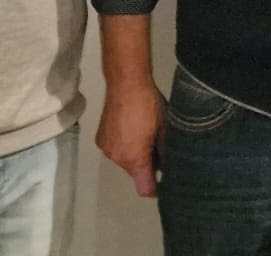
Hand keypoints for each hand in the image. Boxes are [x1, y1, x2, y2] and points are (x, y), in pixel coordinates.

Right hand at [96, 78, 165, 196]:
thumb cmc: (149, 105)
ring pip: (126, 161)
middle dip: (148, 165)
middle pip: (135, 173)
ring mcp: (106, 149)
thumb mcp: (165, 129)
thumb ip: (167, 152)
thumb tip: (170, 167)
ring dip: (136, 154)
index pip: (145, 188)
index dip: (157, 189)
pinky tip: (132, 128)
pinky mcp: (100, 139)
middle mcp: (117, 158)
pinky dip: (125, 145)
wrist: (126, 83)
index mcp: (134, 159)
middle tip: (159, 146)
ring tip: (145, 133)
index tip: (166, 183)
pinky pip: (116, 150)